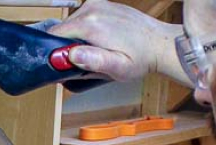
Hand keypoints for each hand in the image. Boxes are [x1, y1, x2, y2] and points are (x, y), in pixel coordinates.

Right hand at [49, 0, 188, 84]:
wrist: (160, 43)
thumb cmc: (141, 58)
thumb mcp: (118, 68)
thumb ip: (93, 61)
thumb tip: (71, 55)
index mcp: (91, 24)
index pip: (55, 34)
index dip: (55, 51)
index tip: (64, 63)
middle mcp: (92, 9)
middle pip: (62, 29)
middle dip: (66, 45)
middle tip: (84, 60)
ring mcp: (97, 4)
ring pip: (72, 24)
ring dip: (76, 38)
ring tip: (95, 50)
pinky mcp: (103, 4)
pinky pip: (82, 18)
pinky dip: (85, 30)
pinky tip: (100, 40)